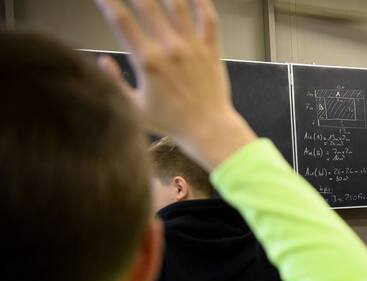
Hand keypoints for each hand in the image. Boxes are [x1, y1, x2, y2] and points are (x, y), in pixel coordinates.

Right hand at [95, 0, 254, 169]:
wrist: (208, 129)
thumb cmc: (172, 123)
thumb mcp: (134, 107)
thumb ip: (115, 82)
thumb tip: (101, 62)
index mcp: (148, 62)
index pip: (120, 21)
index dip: (107, 2)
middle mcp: (170, 50)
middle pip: (147, 6)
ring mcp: (193, 48)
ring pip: (178, 6)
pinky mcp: (211, 51)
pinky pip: (208, 20)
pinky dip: (202, 3)